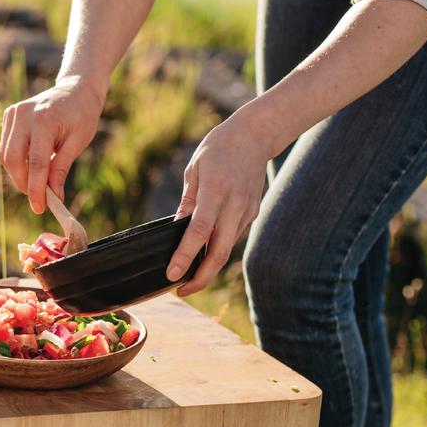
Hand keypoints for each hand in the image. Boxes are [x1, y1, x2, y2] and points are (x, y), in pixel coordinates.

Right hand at [0, 76, 104, 212]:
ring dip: (19, 175)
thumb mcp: (77, 143)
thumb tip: (53, 196)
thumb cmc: (81, 116)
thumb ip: (61, 169)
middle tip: (39, 198)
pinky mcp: (9, 116)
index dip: (36, 189)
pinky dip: (17, 163)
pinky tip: (32, 167)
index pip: (36, 162)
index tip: (39, 208)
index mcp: (45, 120)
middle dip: (24, 184)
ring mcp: (13, 113)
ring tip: (37, 183)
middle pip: (14, 160)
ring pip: (6, 156)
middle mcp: (24, 115)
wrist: (76, 89)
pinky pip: (6, 147)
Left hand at [166, 114, 271, 295]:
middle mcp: (234, 205)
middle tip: (181, 290)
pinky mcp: (252, 213)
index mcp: (216, 191)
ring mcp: (247, 211)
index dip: (185, 256)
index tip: (171, 274)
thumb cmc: (218, 149)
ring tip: (188, 277)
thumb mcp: (195, 170)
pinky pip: (232, 237)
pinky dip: (217, 250)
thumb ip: (188, 203)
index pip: (199, 232)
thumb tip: (178, 231)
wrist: (255, 136)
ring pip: (227, 249)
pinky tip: (204, 255)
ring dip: (208, 267)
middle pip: (219, 252)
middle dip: (200, 278)